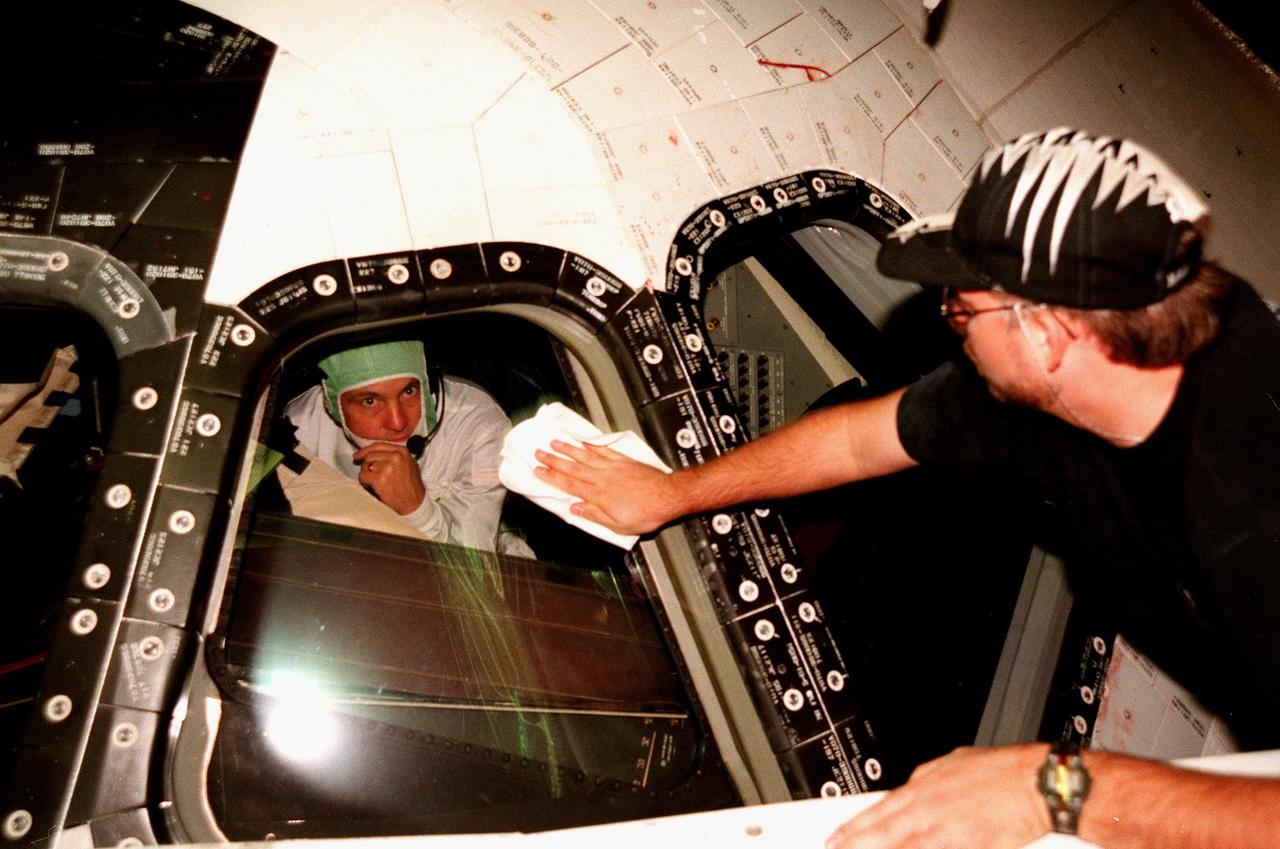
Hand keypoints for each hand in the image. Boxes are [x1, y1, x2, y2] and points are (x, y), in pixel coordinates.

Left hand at [353, 442, 425, 514]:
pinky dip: (364, 483)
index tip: (358, 455)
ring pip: (365, 465)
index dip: (365, 450)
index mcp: (402, 451)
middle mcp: (396, 456)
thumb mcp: (409, 464)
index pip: (378, 445)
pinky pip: (363, 476)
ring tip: (373, 483)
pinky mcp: (380, 479)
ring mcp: (388, 467)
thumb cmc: (411, 485)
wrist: (414, 503)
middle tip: (367, 474)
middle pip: (370, 455)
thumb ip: (395, 456)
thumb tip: (375, 453)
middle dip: (365, 465)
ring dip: (366, 474)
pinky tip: (372, 487)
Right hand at [533, 439, 678, 534]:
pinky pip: (604, 451)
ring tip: (555, 442)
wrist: (668, 497)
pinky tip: (583, 441)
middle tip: (538, 452)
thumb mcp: (618, 525)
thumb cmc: (646, 513)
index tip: (538, 471)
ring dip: (568, 449)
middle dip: (553, 460)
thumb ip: (594, 515)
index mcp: (598, 495)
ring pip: (585, 456)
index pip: (568, 485)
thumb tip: (575, 509)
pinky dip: (592, 445)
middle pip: (573, 467)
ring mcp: (613, 467)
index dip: (551, 477)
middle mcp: (602, 478)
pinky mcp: (624, 461)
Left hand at [827, 745, 1050, 848]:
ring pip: (901, 846)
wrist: (1036, 783)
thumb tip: (910, 790)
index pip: (878, 810)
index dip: (854, 827)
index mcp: (923, 785)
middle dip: (855, 845)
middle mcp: (928, 807)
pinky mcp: (964, 844)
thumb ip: (927, 781)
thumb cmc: (1002, 772)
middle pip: (881, 832)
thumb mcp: (953, 764)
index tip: (836, 838)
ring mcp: (943, 829)